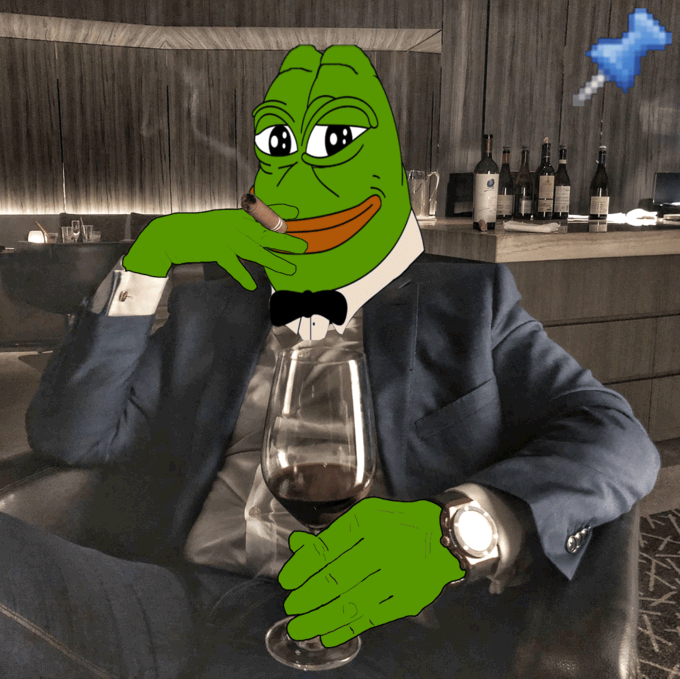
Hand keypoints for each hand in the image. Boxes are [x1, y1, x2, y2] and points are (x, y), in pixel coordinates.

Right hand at [121, 206, 306, 287]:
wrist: (171, 235)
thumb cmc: (198, 231)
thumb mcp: (221, 223)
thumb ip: (240, 226)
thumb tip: (258, 233)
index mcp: (235, 216)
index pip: (262, 213)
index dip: (280, 213)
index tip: (298, 212)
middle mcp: (233, 225)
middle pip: (265, 234)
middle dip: (286, 241)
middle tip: (305, 246)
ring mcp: (225, 238)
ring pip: (255, 251)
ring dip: (275, 261)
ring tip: (291, 269)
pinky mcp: (214, 250)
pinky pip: (233, 265)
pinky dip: (243, 275)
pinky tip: (253, 284)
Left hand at [278, 497, 465, 647]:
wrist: (446, 537)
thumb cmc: (397, 525)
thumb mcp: (365, 517)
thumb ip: (331, 534)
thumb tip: (296, 545)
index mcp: (369, 521)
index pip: (327, 548)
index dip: (302, 568)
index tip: (287, 581)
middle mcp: (384, 546)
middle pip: (336, 579)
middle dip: (308, 596)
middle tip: (291, 606)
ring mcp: (399, 575)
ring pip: (352, 603)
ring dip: (321, 619)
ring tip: (300, 627)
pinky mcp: (410, 598)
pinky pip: (372, 618)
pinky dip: (347, 628)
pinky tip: (328, 634)